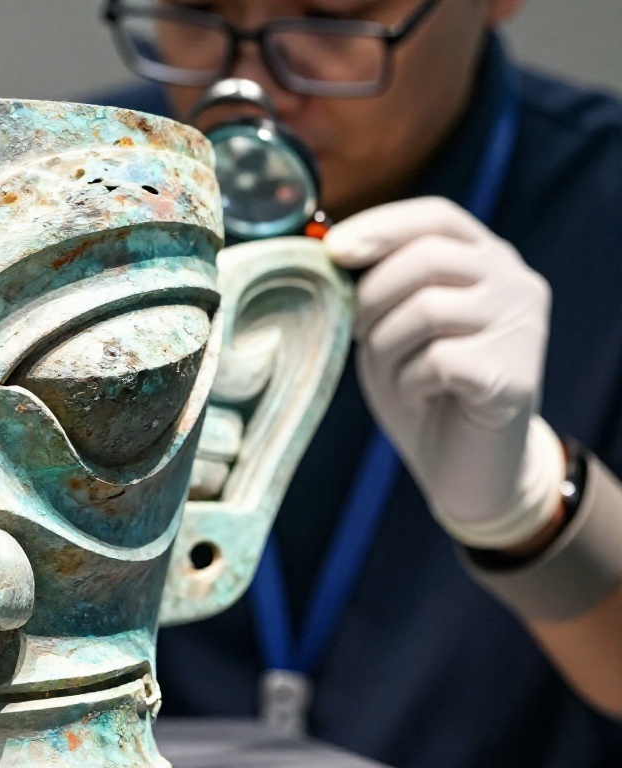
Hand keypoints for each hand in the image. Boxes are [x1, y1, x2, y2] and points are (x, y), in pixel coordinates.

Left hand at [324, 196, 564, 550]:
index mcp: (486, 261)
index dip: (381, 225)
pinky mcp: (515, 375)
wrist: (469, 468)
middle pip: (428, 257)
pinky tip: (420, 397)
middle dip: (371, 296)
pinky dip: (411, 382)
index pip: (437, 216)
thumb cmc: (422, 389)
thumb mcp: (390, 326)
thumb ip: (376, 286)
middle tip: (357, 334)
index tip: (333, 250)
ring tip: (395, 372)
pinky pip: (440, 360)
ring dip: (388, 345)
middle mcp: (515, 283)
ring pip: (429, 307)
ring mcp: (523, 327)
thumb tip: (328, 249)